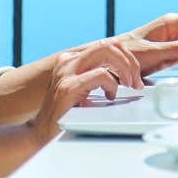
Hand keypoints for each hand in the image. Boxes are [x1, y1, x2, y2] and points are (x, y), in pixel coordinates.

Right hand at [27, 38, 142, 143]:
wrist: (41, 133)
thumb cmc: (66, 114)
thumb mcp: (84, 88)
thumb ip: (98, 76)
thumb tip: (127, 72)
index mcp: (72, 59)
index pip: (106, 44)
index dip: (127, 57)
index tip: (135, 76)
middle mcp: (68, 60)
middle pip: (109, 44)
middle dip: (130, 61)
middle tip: (136, 81)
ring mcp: (67, 71)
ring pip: (106, 51)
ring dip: (125, 68)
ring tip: (129, 85)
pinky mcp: (68, 86)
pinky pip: (101, 74)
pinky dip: (113, 85)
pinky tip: (110, 96)